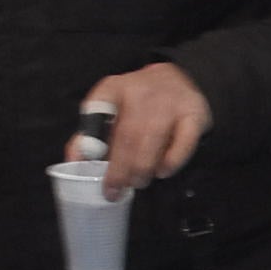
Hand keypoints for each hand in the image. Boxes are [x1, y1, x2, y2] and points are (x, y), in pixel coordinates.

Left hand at [76, 62, 211, 195]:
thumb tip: (75, 160)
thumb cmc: (138, 102)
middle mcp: (142, 92)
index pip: (97, 107)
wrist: (179, 79)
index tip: (89, 159)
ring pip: (152, 142)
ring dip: (142, 169)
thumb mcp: (111, 108)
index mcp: (114, 88)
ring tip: (137, 182)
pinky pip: (183, 144)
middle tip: (114, 190)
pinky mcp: (195, 115)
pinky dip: (171, 163)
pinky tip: (162, 172)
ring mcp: (171, 103)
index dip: (90, 134)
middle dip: (118, 169)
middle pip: (126, 135)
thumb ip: (91, 133)